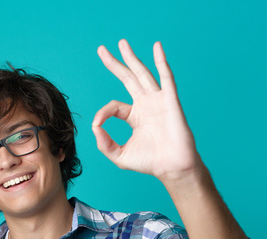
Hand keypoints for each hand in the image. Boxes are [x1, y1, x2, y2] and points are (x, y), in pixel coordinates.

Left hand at [93, 40, 201, 182]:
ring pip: (143, 74)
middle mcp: (146, 105)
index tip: (98, 124)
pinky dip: (161, 61)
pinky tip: (156, 47)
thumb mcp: (119, 155)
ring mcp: (158, 101)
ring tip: (122, 43)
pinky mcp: (170, 101)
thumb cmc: (150, 163)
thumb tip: (94, 126)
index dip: (103, 113)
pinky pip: (166, 78)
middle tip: (101, 49)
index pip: (114, 106)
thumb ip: (104, 143)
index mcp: (135, 116)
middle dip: (115, 64)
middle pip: (127, 79)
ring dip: (132, 58)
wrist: (172, 168)